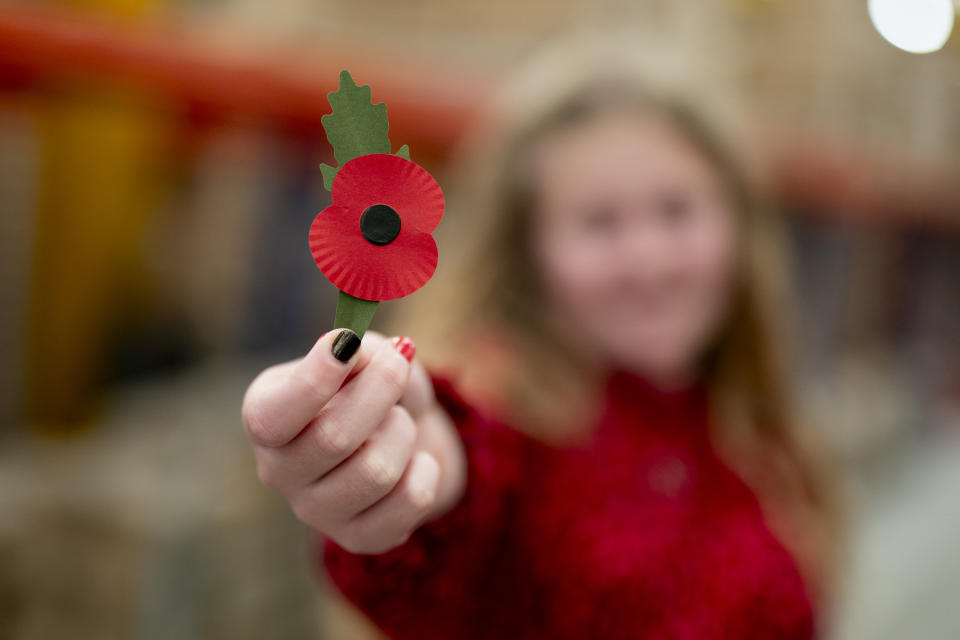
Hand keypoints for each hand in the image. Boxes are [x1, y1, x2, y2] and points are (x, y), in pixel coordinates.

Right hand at [241, 330, 465, 553]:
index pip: (273, 416)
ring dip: (403, 432)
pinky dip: (425, 471)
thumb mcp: (367, 356)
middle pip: (333, 439)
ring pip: (376, 472)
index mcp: (264, 417)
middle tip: (398, 364)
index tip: (346, 343)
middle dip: (379, 390)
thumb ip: (364, 350)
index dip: (312, 380)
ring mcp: (315, 511)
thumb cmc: (371, 387)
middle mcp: (278, 470)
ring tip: (400, 421)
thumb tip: (363, 353)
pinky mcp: (357, 538)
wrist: (397, 437)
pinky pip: (408, 503)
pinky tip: (416, 460)